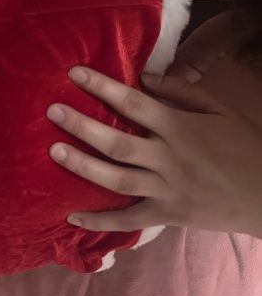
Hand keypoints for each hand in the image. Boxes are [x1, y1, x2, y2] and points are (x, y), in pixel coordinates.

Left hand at [46, 66, 261, 237]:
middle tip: (51, 111)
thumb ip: (182, 92)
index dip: (102, 87)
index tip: (74, 73)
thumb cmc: (246, 146)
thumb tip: (143, 79)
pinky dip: (101, 222)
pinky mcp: (169, 215)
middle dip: (82, 126)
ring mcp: (168, 190)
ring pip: (119, 180)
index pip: (134, 103)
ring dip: (84, 166)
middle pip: (118, 143)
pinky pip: (130, 220)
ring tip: (54, 151)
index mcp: (180, 128)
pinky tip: (71, 217)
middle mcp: (169, 159)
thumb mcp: (221, 110)